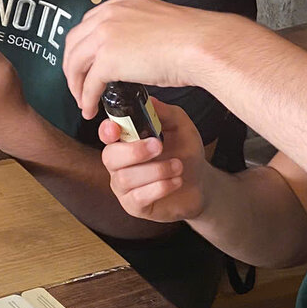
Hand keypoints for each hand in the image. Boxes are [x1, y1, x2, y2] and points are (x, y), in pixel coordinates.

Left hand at [64, 0, 234, 119]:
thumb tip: (136, 55)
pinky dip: (86, 99)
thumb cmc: (192, 38)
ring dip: (75, 84)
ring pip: (75, 62)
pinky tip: (90, 109)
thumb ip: (140, 33)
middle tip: (78, 83)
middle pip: (75, 41)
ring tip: (82, 100)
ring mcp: (106, 35)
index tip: (86, 61)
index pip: (90, 23)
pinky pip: (89, 83)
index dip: (84, 46)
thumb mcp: (158, 25)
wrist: (200, 44)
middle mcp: (109, 14)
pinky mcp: (108, 59)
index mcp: (122, 3)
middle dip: (73, 65)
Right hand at [98, 98, 208, 223]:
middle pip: (109, 157)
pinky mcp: (134, 206)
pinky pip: (137, 197)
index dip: (106, 131)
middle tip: (159, 146)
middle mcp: (119, 164)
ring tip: (178, 166)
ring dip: (156, 170)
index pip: (106, 134)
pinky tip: (176, 181)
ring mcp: (124, 186)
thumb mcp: (181, 127)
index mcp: (126, 141)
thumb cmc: (185, 152)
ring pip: (125, 178)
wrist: (200, 183)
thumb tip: (149, 101)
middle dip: (134, 151)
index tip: (116, 129)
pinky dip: (160, 187)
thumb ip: (164, 113)